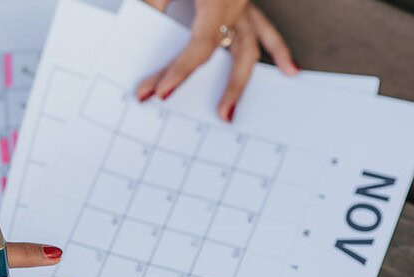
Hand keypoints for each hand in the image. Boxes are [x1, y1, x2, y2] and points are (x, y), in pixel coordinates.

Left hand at [137, 0, 297, 120]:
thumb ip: (158, 0)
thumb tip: (144, 22)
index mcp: (219, 0)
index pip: (200, 46)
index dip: (179, 71)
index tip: (158, 92)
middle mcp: (237, 4)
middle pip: (228, 54)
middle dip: (208, 85)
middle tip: (187, 109)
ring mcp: (244, 2)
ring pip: (250, 46)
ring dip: (241, 79)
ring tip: (232, 109)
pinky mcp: (244, 0)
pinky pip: (265, 27)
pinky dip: (277, 48)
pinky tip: (288, 69)